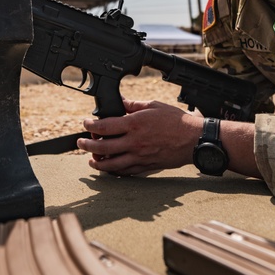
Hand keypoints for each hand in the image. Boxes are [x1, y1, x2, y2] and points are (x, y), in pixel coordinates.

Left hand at [77, 98, 201, 175]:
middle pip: (102, 147)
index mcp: (135, 124)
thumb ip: (133, 105)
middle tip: (80, 143)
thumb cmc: (177, 121)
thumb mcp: (153, 106)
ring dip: (97, 162)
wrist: (194, 139)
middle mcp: (134, 142)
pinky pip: (125, 172)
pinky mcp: (146, 166)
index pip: (104, 126)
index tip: (86, 123)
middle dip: (87, 145)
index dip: (90, 125)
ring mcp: (139, 157)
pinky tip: (109, 168)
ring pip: (111, 164)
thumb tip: (119, 102)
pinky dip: (114, 171)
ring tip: (91, 160)